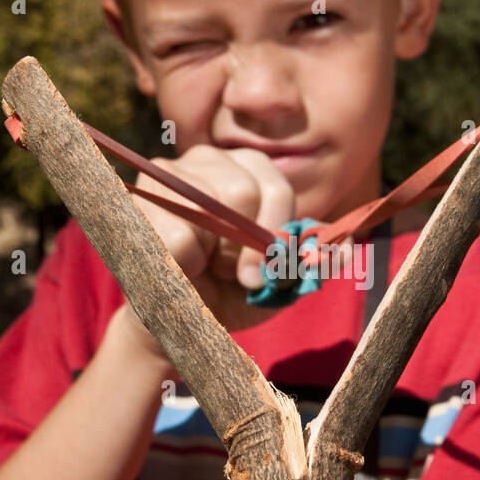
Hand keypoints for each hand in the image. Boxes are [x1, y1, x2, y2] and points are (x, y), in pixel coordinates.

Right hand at [124, 145, 295, 331]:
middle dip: (242, 245)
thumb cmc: (229, 295)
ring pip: (208, 212)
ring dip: (210, 255)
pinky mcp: (135, 198)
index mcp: (250, 167)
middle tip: (227, 270)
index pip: (276, 187)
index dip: (274, 237)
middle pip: (243, 191)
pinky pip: (178, 238)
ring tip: (201, 264)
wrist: (175, 322)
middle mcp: (209, 158)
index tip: (260, 276)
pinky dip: (182, 266)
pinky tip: (174, 266)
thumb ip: (310, 264)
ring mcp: (167, 172)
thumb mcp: (278, 284)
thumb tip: (343, 249)